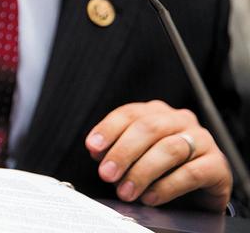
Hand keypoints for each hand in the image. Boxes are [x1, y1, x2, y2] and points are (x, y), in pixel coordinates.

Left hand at [85, 100, 230, 211]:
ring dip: (142, 172)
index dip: (109, 129)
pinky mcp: (217, 165)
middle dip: (123, 153)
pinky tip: (151, 197)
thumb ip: (118, 150)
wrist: (201, 189)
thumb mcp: (137, 155)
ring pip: (169, 149)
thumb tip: (98, 154)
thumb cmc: (165, 167)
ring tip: (126, 191)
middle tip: (107, 174)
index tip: (93, 148)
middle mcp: (179, 120)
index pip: (129, 114)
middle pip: (148, 128)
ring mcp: (201, 140)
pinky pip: (191, 173)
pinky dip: (167, 187)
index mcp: (156, 113)